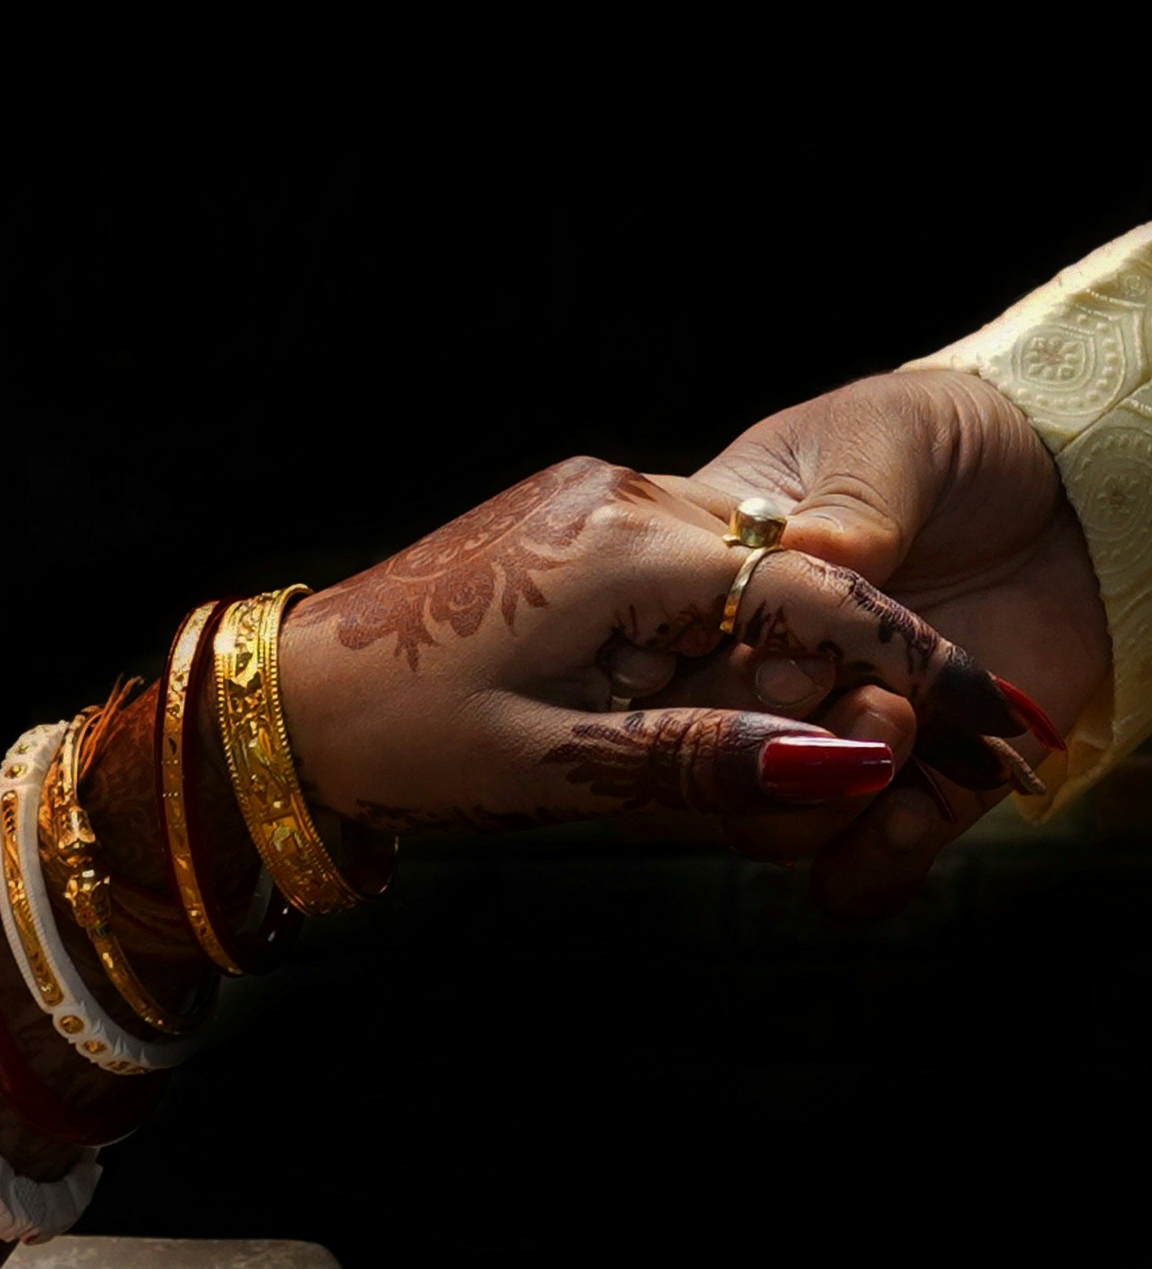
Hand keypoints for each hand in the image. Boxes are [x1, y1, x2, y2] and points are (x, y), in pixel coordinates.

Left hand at [275, 457, 1038, 876]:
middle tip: (851, 760)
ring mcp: (588, 497)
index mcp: (620, 548)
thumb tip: (848, 762)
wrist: (293, 695)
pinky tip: (674, 698)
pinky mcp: (567, 518)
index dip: (902, 659)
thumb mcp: (567, 770)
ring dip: (758, 656)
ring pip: (732, 575)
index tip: (976, 716)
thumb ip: (713, 759)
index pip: (810, 592)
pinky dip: (704, 636)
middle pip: (778, 579)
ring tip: (740, 741)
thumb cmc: (410, 737)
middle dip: (829, 668)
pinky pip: (677, 571)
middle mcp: (615, 497)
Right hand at [682, 365, 1104, 916]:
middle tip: (870, 694)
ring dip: (823, 804)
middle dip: (773, 740)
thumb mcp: (889, 439)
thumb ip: (850, 500)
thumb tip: (806, 555)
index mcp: (716, 573)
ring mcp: (827, 734)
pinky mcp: (904, 790)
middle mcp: (755, 666)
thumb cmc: (946, 442)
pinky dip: (870, 866)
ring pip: (761, 826)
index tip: (792, 649)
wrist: (1064, 496)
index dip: (711, 666)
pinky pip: (850, 875)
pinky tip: (912, 814)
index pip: (662, 645)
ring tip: (901, 737)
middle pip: (700, 752)